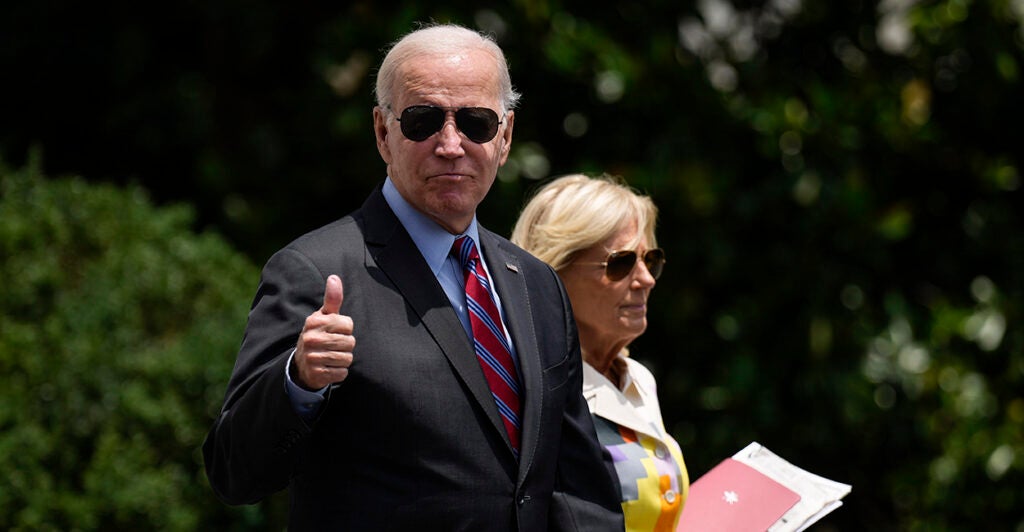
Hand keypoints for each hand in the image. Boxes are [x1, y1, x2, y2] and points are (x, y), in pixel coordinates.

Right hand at [293, 274, 354, 389]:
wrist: (302, 365)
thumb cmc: (319, 335)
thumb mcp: (324, 317)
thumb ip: (332, 299)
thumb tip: (334, 277)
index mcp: (314, 322)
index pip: (348, 324)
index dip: (345, 329)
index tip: (334, 331)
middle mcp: (311, 338)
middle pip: (350, 342)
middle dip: (346, 345)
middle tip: (333, 346)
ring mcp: (312, 357)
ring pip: (347, 358)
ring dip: (343, 359)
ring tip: (331, 356)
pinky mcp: (316, 374)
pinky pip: (342, 373)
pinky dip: (339, 372)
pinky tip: (329, 368)